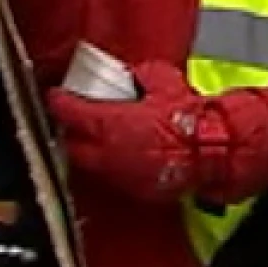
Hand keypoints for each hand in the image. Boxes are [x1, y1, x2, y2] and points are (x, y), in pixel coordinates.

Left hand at [47, 63, 205, 201]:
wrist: (211, 150)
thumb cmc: (186, 116)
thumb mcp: (161, 80)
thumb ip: (139, 77)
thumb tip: (133, 76)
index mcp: (109, 123)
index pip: (71, 114)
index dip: (60, 103)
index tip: (56, 96)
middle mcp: (107, 153)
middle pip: (72, 145)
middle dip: (70, 132)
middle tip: (73, 119)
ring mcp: (119, 175)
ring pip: (90, 164)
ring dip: (89, 150)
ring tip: (95, 137)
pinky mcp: (134, 190)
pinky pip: (112, 175)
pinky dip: (111, 164)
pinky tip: (120, 153)